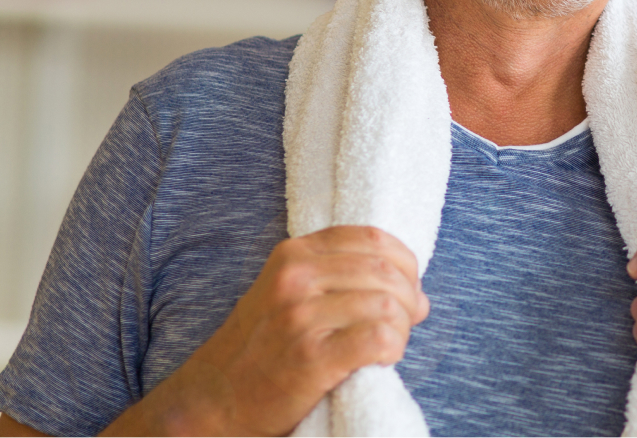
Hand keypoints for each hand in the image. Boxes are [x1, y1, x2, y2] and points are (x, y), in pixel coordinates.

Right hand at [102, 226, 428, 436]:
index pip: (372, 238)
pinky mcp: (310, 357)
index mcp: (295, 253)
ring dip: (401, 328)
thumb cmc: (264, 346)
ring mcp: (300, 317)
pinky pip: (377, 338)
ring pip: (386, 304)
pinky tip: (382, 359)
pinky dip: (392, 348)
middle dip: (408, 298)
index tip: (408, 286)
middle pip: (384, 270)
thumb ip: (346, 282)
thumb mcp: (292, 293)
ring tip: (390, 344)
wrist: (216, 397)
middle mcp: (295, 278)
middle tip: (406, 322)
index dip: (404, 261)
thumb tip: (420, 297)